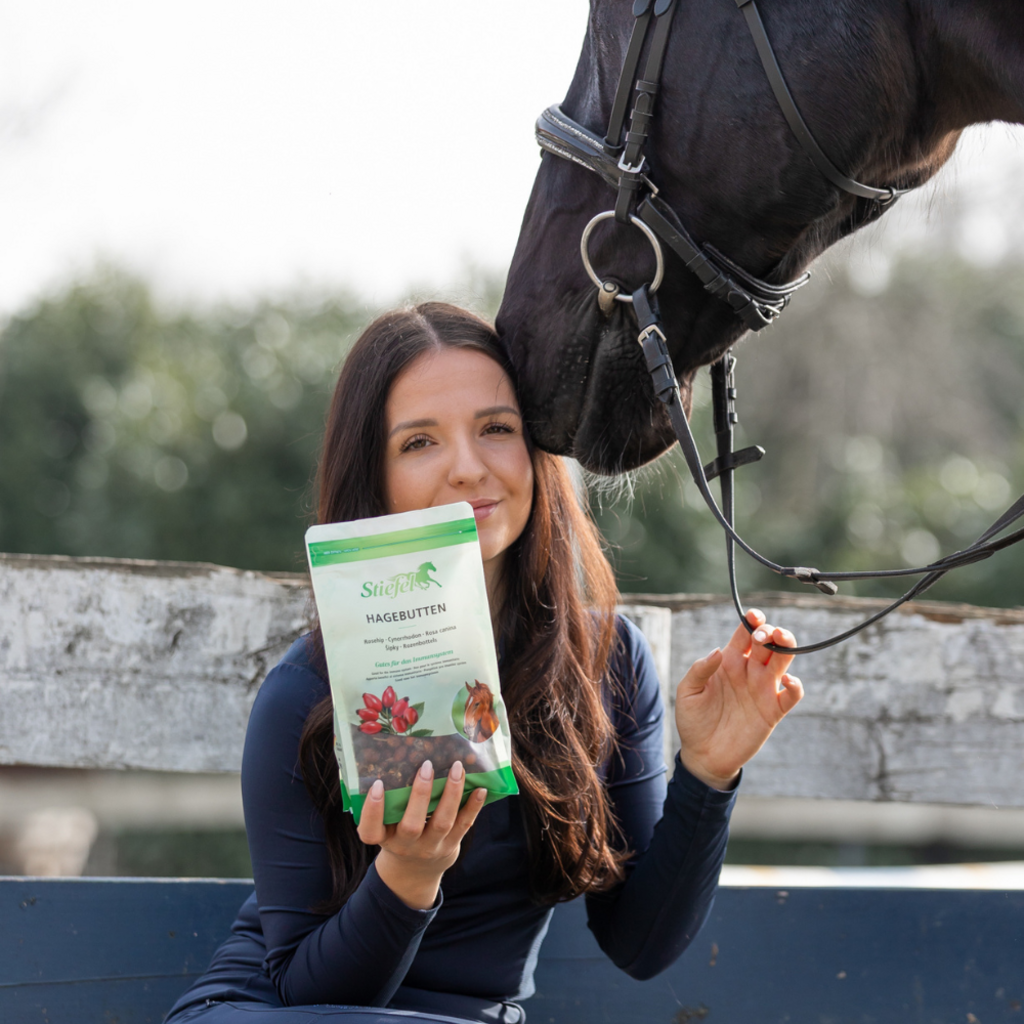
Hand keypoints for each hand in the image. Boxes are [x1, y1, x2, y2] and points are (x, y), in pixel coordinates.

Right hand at [357, 759, 486, 909]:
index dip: (372, 810)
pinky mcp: (451, 845)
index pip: (370, 831)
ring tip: (457, 768)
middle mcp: (406, 846)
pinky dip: (473, 807)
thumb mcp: (386, 824)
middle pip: (411, 826)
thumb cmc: (398, 834)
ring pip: (442, 823)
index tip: (377, 784)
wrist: (416, 870)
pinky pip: (464, 826)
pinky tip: (480, 789)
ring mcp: (431, 847)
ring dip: (451, 794)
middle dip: (420, 795)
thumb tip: (400, 756)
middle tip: (426, 766)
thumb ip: (390, 801)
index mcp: (384, 838)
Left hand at [675, 609, 802, 790]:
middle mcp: (749, 671)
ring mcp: (763, 690)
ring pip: (783, 661)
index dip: (751, 621)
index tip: (753, 615)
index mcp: (729, 661)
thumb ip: (700, 669)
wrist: (703, 755)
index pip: (744, 634)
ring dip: (787, 646)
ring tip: (781, 639)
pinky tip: (788, 680)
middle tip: (763, 633)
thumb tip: (718, 651)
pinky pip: (791, 695)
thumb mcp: (688, 692)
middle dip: (769, 631)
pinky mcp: (773, 711)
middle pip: (768, 643)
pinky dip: (796, 686)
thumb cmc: (693, 720)